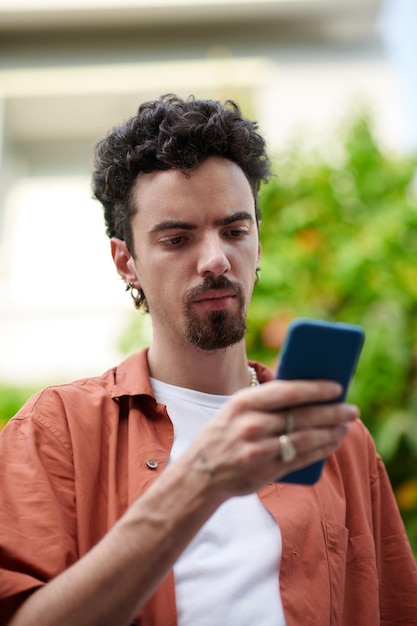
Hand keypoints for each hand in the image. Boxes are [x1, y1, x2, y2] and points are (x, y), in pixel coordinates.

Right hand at [187, 379, 357, 496]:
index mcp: (244, 403)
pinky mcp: (265, 471)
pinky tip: (332, 443)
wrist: (199, 474)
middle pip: (302, 416)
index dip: (316, 388)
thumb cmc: (223, 434)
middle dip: (332, 412)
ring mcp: (259, 450)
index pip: (288, 391)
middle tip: (352, 409)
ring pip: (306, 438)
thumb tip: (307, 391)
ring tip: (346, 426)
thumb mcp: (235, 409)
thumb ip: (265, 401)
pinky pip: (301, 458)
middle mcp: (251, 425)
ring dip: (331, 432)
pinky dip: (321, 450)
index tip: (337, 386)